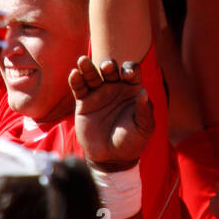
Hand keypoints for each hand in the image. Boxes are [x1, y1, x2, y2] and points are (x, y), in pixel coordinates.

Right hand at [69, 55, 153, 170]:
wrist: (111, 157)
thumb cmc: (132, 140)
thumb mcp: (143, 127)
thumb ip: (144, 110)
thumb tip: (144, 92)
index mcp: (132, 89)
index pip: (132, 71)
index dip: (130, 69)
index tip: (127, 74)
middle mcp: (115, 87)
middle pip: (111, 69)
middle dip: (109, 65)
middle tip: (107, 67)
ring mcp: (99, 94)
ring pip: (93, 75)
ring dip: (88, 67)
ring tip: (83, 61)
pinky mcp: (84, 103)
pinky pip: (79, 88)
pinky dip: (76, 80)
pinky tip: (74, 74)